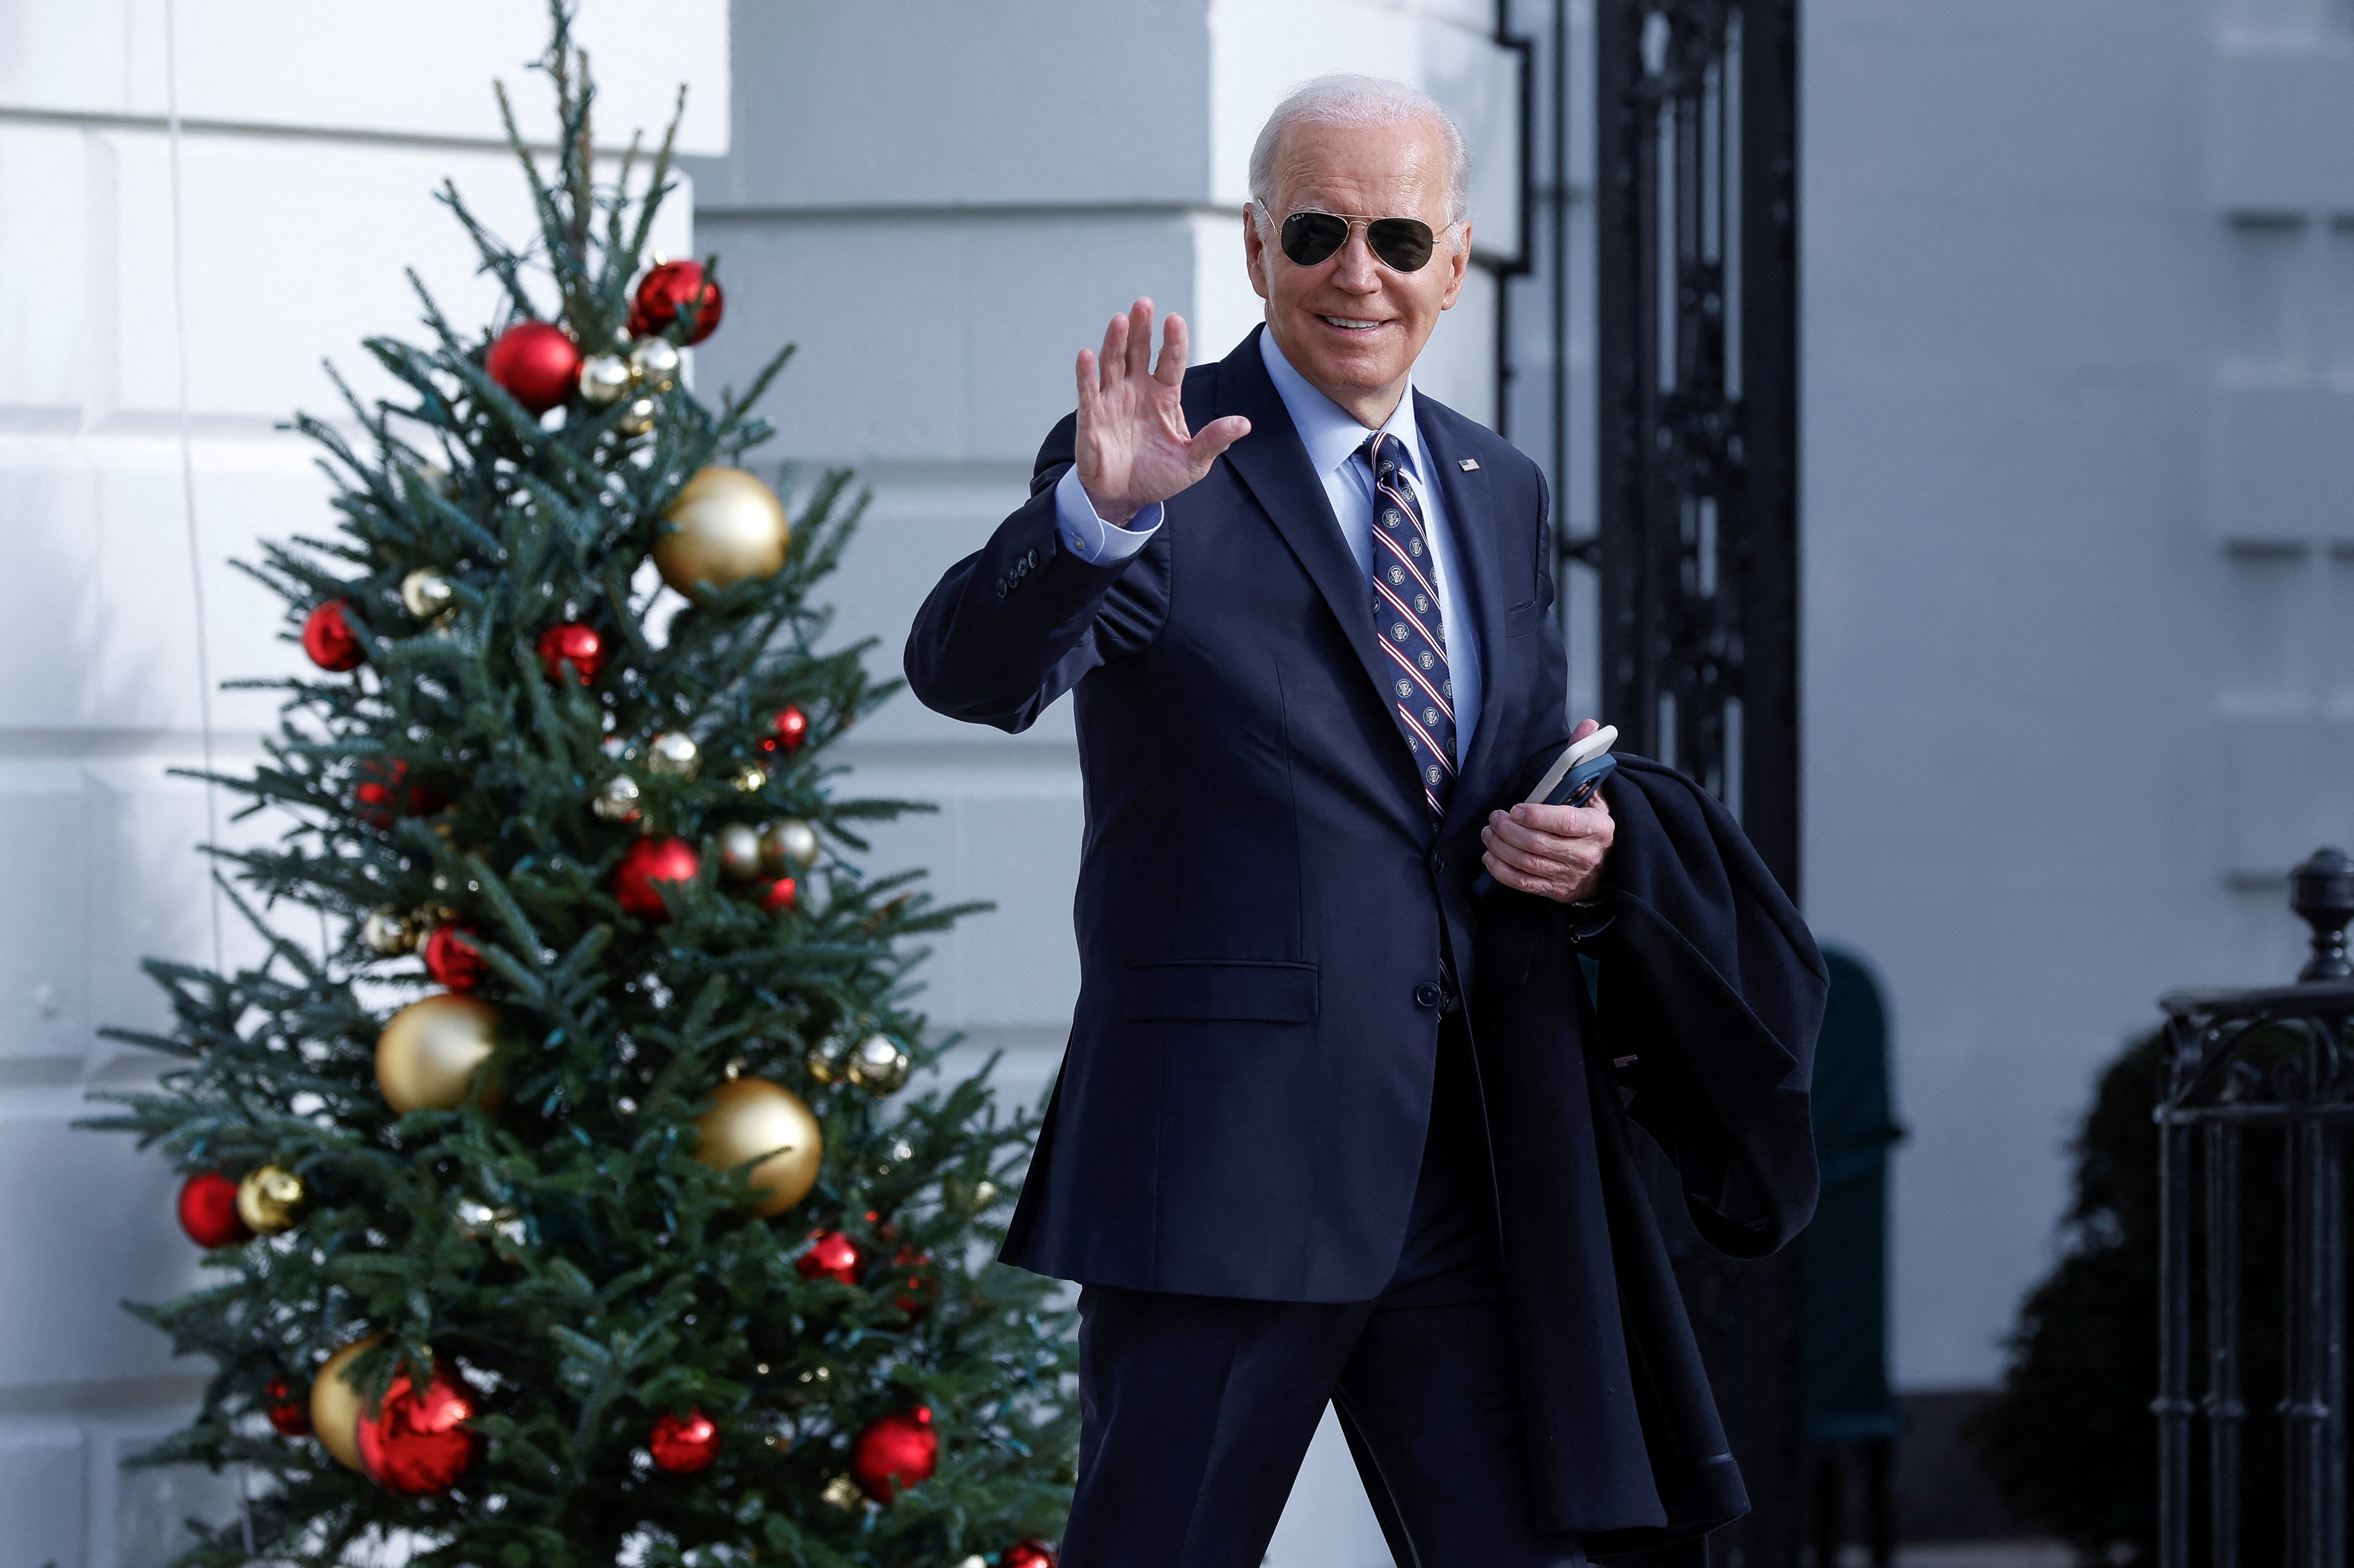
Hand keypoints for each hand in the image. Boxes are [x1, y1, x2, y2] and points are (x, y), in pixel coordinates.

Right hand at [1075, 298, 1251, 522]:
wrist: (1125, 499)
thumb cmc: (1159, 476)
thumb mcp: (1193, 462)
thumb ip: (1214, 440)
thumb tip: (1244, 424)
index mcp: (1164, 396)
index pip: (1170, 362)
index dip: (1173, 341)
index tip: (1175, 320)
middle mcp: (1137, 390)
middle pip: (1138, 352)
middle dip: (1141, 328)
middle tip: (1144, 304)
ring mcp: (1113, 400)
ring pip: (1113, 363)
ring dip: (1115, 342)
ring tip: (1120, 320)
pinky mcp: (1091, 417)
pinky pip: (1088, 391)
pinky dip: (1086, 374)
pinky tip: (1086, 354)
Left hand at [1480, 718, 1615, 902]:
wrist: (1609, 863)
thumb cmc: (1592, 819)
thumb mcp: (1594, 789)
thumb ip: (1584, 758)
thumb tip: (1588, 725)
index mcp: (1598, 827)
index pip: (1565, 822)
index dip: (1537, 816)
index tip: (1516, 808)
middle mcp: (1586, 854)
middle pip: (1540, 845)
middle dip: (1510, 830)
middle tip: (1495, 817)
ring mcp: (1571, 876)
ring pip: (1528, 864)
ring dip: (1501, 847)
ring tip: (1489, 832)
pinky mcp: (1557, 891)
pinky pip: (1523, 884)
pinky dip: (1501, 870)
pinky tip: (1490, 856)